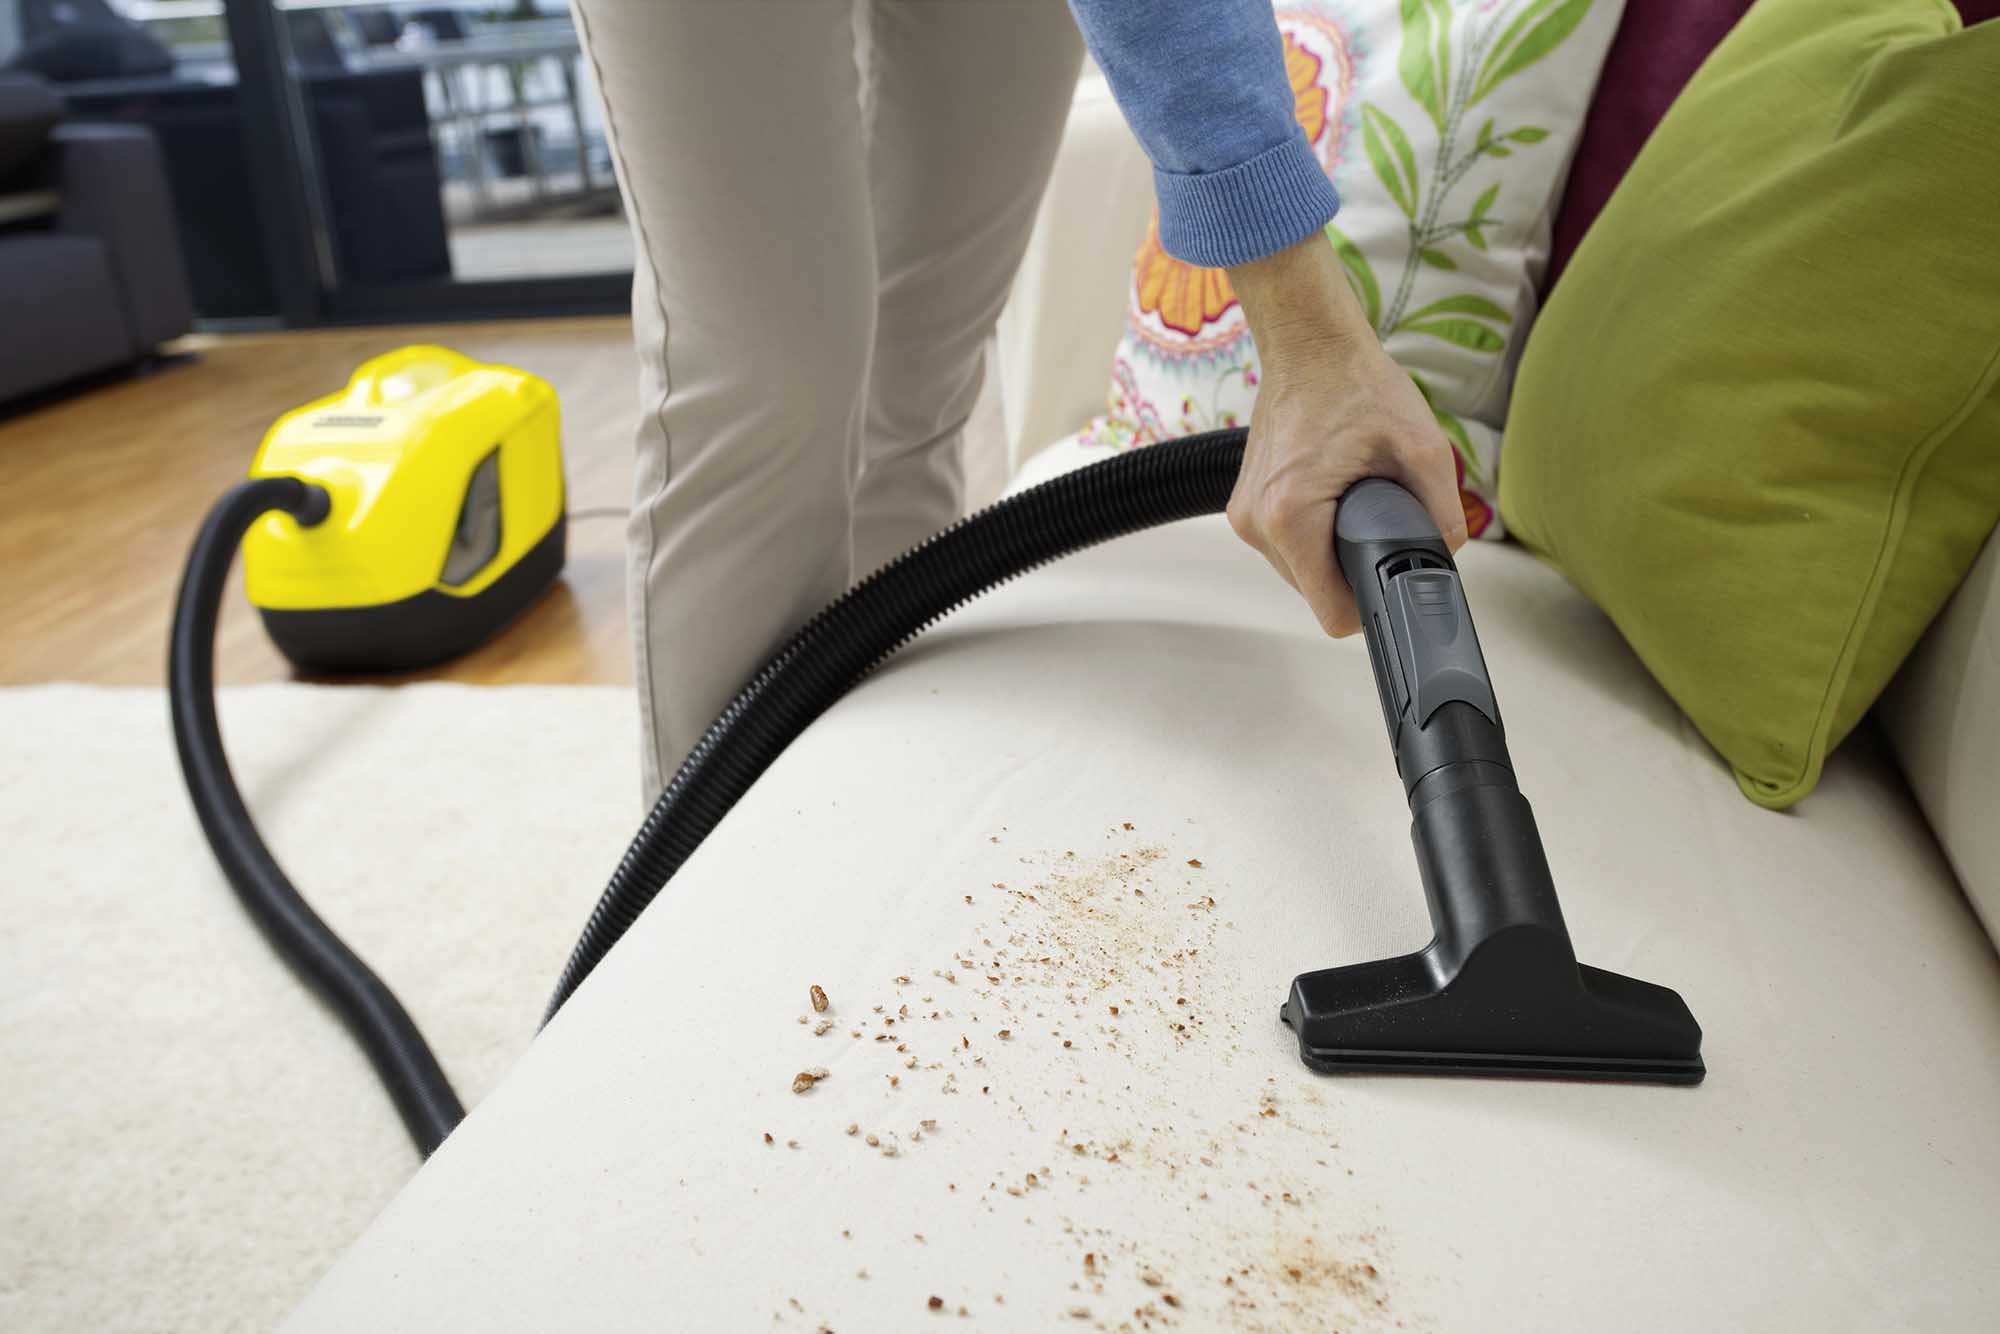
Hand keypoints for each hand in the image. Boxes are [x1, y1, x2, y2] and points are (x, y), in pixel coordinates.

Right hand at [1225, 234, 1467, 636]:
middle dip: (1352, 568)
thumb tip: (1445, 554)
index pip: (1331, 611)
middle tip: (1378, 521)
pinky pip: (1286, 546)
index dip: (1370, 604)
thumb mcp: (1421, 446)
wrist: (1309, 342)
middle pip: (1316, 593)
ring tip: (1353, 501)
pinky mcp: (1244, 505)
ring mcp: (1245, 515)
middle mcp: (1257, 522)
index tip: (1390, 582)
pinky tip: (1333, 495)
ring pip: (1300, 572)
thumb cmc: (1353, 381)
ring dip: (1331, 550)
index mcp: (1292, 516)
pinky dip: (1313, 533)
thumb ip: (1440, 513)